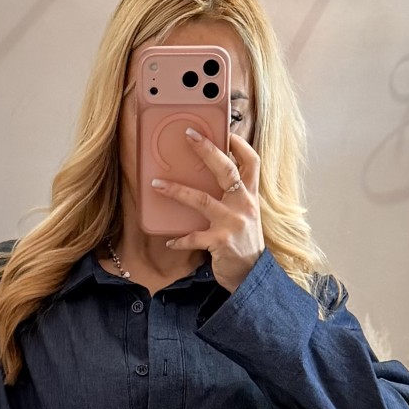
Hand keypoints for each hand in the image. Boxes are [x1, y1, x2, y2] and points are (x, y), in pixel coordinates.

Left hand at [153, 131, 263, 292]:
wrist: (252, 276)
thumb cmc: (244, 243)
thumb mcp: (245, 216)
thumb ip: (234, 197)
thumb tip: (211, 180)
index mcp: (250, 196)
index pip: (252, 162)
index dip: (240, 145)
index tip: (226, 132)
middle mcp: (244, 205)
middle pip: (226, 170)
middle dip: (207, 150)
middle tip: (189, 135)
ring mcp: (233, 223)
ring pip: (202, 200)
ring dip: (177, 191)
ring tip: (157, 184)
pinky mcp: (221, 243)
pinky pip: (194, 238)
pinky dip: (180, 240)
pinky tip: (169, 241)